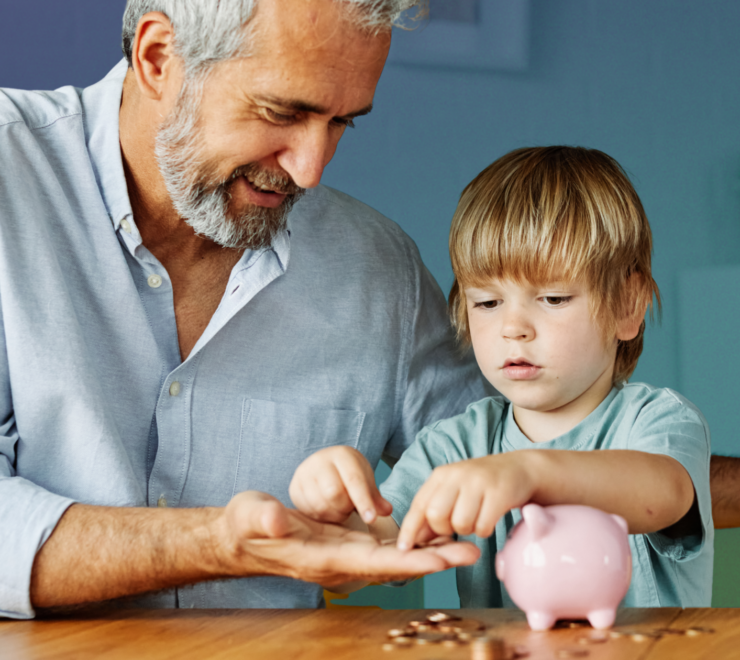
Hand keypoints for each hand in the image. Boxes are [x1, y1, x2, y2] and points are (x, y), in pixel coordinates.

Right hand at [215, 491, 479, 586]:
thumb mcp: (251, 515)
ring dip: (430, 553)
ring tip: (466, 545)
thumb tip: (278, 520)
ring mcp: (345, 556)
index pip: (371, 561)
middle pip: (394, 564)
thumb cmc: (246, 524)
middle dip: (433, 559)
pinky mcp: (347, 546)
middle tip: (472, 551)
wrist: (243, 536)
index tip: (441, 558)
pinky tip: (435, 537)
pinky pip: (386, 549)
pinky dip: (412, 545)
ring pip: (395, 558)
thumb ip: (265, 518)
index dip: (407, 560)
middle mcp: (340, 562)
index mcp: (322, 557)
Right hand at [289, 446, 391, 523]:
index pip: (354, 480)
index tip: (371, 520)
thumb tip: (387, 511)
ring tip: (339, 509)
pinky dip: (320, 517)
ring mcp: (304, 473)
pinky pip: (307, 511)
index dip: (363, 502)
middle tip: (349, 508)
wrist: (325, 465)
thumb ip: (376, 498)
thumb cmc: (350, 475)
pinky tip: (327, 511)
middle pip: (334, 494)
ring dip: (333, 515)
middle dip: (345, 508)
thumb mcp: (366, 481)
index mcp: (343, 455)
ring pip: (320, 504)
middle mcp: (320, 460)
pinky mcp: (294, 487)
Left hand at [397, 452, 536, 549]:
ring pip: (460, 523)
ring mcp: (479, 482)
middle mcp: (457, 475)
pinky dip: (484, 530)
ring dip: (467, 530)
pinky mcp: (499, 493)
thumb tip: (414, 539)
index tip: (403, 549)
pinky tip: (489, 519)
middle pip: (436, 515)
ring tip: (476, 519)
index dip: (410, 529)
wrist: (520, 469)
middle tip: (457, 526)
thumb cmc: (482, 485)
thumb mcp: (455, 490)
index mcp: (442, 475)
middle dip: (444, 530)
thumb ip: (434, 510)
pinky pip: (482, 527)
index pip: (419, 504)